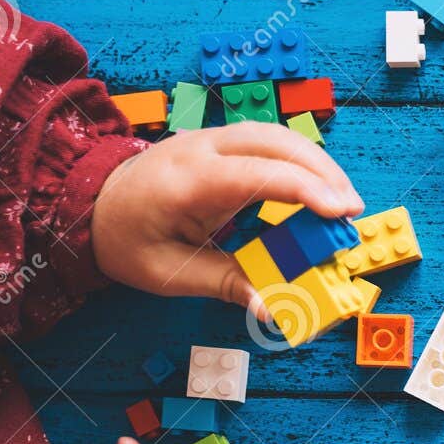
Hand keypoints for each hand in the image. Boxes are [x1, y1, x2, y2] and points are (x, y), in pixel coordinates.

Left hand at [91, 123, 362, 315]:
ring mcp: (211, 139)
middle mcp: (202, 148)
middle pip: (276, 142)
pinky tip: (317, 188)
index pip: (258, 173)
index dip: (306, 190)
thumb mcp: (171, 275)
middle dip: (323, 173)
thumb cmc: (129, 241)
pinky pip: (268, 141)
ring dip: (316, 164)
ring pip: (276, 134)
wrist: (91, 204)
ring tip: (342, 202)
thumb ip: (226, 285)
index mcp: (188, 181)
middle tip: (353, 211)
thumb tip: (273, 309)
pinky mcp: (221, 143)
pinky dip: (300, 161)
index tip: (342, 212)